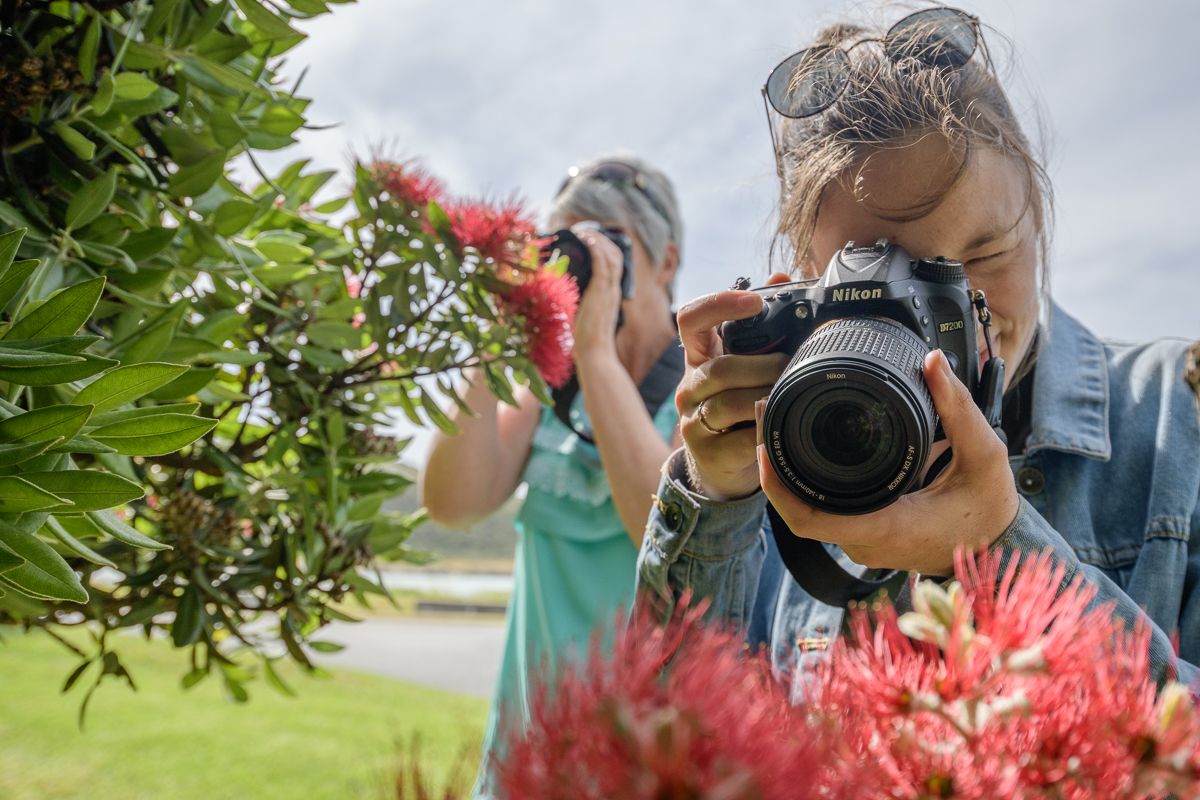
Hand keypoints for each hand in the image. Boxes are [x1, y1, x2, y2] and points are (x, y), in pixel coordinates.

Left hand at [570, 225, 624, 364]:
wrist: (594, 354)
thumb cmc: (586, 341)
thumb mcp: (583, 316)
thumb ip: (580, 303)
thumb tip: (567, 294)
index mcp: (611, 295)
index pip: (615, 265)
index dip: (605, 248)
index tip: (590, 239)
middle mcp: (614, 290)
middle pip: (616, 255)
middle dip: (602, 238)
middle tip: (584, 230)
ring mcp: (609, 291)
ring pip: (612, 255)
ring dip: (597, 239)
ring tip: (583, 231)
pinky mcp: (601, 292)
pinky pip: (602, 262)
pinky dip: (595, 247)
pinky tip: (585, 238)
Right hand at [675, 290, 789, 500]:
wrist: (725, 465)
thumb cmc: (741, 408)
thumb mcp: (747, 366)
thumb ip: (763, 325)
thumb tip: (782, 277)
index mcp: (698, 356)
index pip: (691, 319)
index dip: (719, 305)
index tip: (754, 302)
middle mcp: (689, 385)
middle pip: (720, 368)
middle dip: (763, 366)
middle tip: (792, 367)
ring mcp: (692, 420)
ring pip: (727, 402)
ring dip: (765, 397)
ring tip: (789, 395)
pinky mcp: (706, 452)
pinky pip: (738, 439)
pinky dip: (764, 431)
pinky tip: (780, 427)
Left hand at [758, 349, 1019, 574]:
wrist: (1003, 550)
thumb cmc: (992, 509)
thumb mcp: (983, 455)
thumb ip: (958, 408)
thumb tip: (933, 362)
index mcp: (884, 527)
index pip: (808, 520)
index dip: (776, 487)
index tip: (763, 446)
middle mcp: (865, 541)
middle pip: (797, 510)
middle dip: (773, 465)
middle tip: (767, 410)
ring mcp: (863, 543)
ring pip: (808, 512)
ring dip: (786, 472)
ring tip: (776, 419)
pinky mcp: (866, 536)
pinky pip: (823, 512)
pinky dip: (806, 481)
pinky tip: (800, 444)